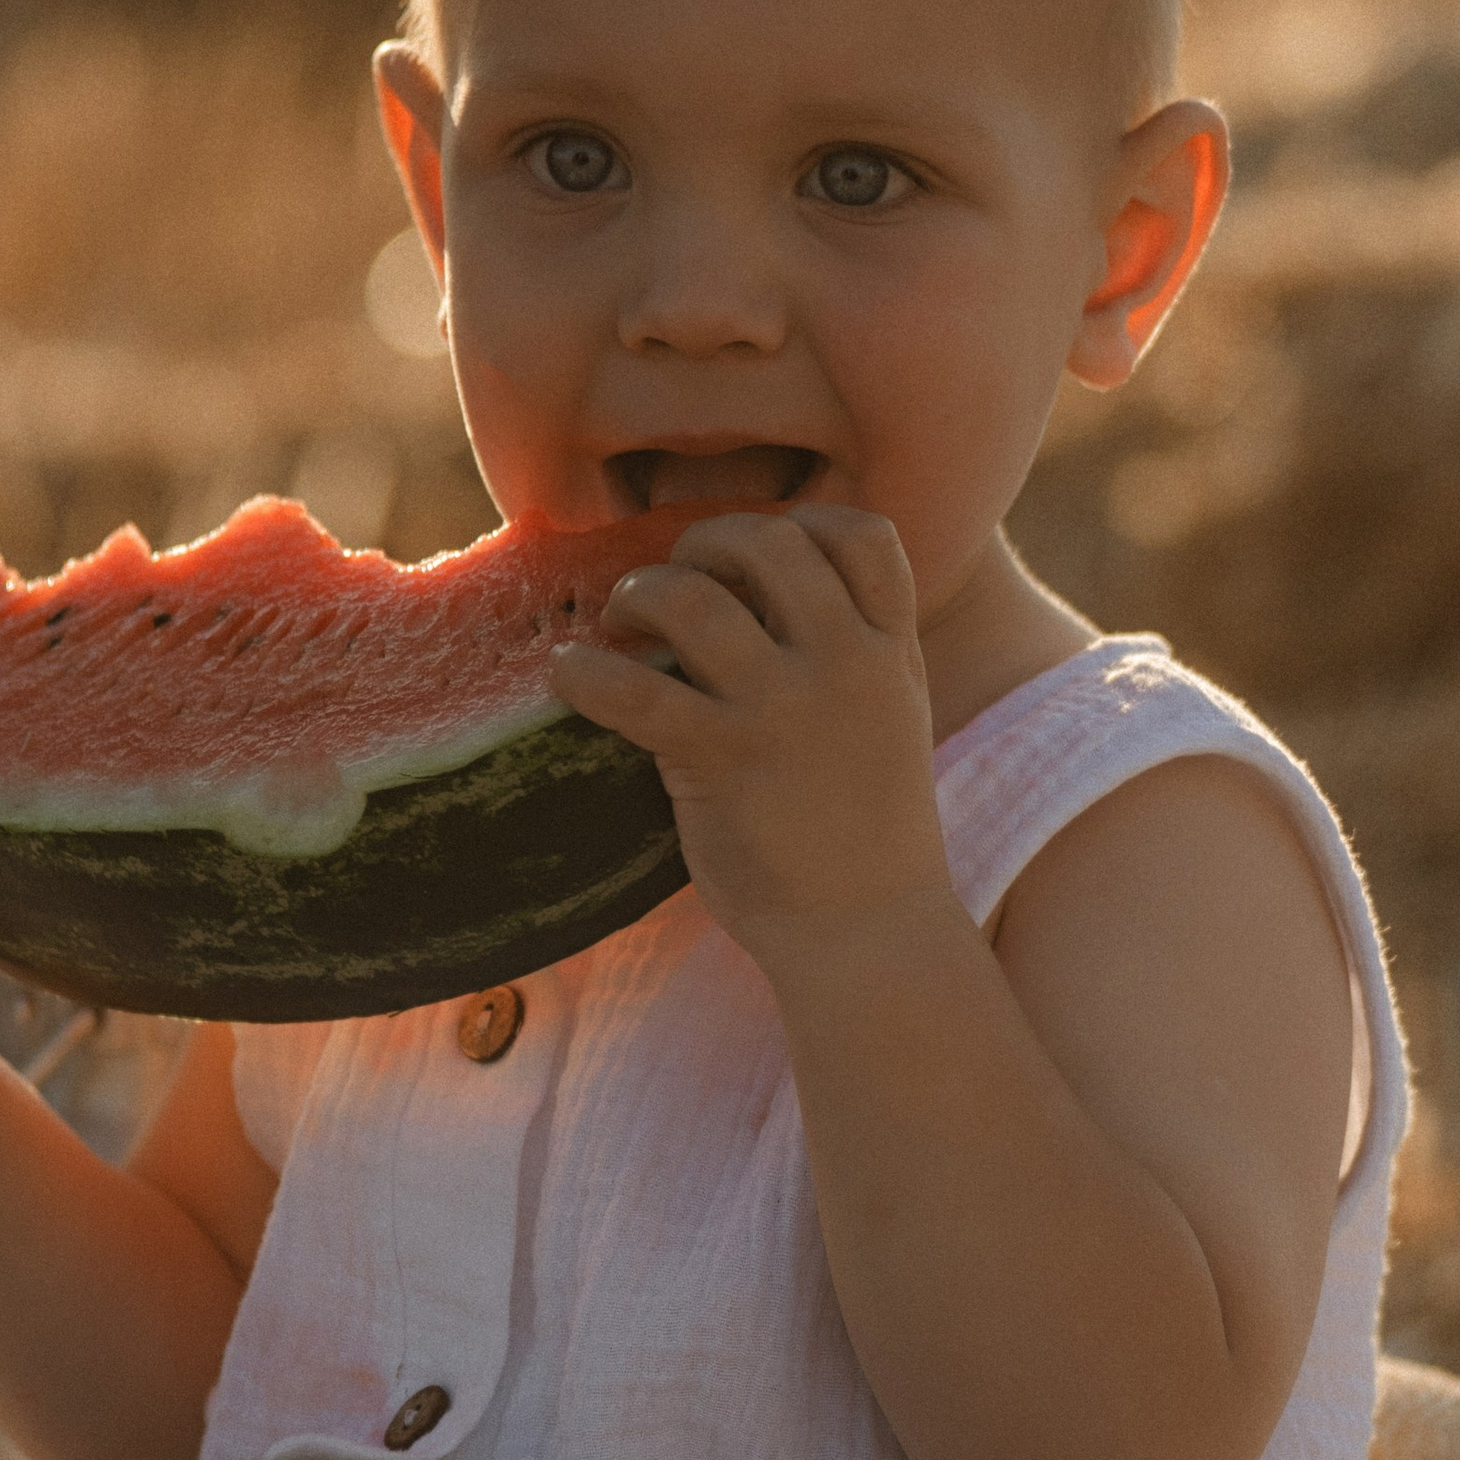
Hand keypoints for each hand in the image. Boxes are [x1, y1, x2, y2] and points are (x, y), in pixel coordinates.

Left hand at [550, 508, 954, 969]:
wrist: (868, 934)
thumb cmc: (868, 836)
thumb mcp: (891, 723)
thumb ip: (850, 659)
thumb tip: (758, 605)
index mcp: (891, 653)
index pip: (864, 534)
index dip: (804, 526)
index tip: (760, 556)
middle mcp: (845, 665)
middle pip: (771, 541)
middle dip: (706, 544)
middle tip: (674, 582)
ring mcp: (784, 708)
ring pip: (693, 596)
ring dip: (642, 592)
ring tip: (622, 622)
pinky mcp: (722, 759)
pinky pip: (633, 689)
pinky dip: (585, 671)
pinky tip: (568, 674)